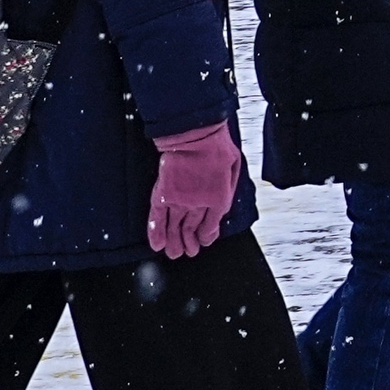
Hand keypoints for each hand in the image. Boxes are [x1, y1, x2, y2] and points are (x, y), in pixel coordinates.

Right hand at [144, 118, 241, 258]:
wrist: (195, 135)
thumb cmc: (217, 148)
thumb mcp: (234, 170)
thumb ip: (228, 192)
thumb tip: (223, 209)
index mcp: (219, 198)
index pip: (211, 226)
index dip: (207, 236)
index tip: (204, 241)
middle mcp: (198, 203)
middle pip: (192, 229)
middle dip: (190, 243)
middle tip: (188, 252)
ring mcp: (179, 200)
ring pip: (175, 228)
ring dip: (174, 243)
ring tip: (174, 254)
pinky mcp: (163, 195)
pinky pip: (157, 218)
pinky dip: (156, 232)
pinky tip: (156, 245)